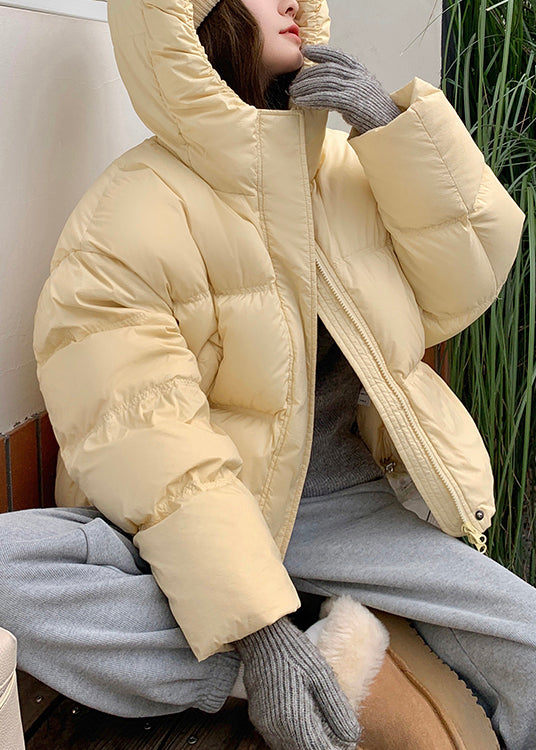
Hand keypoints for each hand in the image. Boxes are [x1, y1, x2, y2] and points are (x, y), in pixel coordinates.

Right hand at [233, 616, 360, 749]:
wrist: (263, 638)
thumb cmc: (296, 654)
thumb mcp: (323, 677)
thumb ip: (338, 710)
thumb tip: (353, 738)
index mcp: (293, 719)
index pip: (318, 749)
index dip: (335, 748)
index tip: (347, 741)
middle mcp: (275, 728)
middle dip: (322, 745)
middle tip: (338, 735)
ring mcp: (264, 724)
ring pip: (290, 747)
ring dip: (308, 742)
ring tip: (324, 727)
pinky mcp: (258, 718)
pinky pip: (279, 738)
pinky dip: (295, 736)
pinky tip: (306, 720)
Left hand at [288, 44, 401, 133]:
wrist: (389, 125)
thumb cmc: (375, 112)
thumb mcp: (364, 91)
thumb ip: (349, 84)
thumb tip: (328, 84)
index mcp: (361, 71)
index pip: (338, 56)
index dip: (321, 52)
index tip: (307, 51)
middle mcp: (358, 76)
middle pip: (327, 69)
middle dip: (308, 75)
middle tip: (294, 82)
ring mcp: (355, 88)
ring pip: (325, 83)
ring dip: (306, 87)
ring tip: (294, 93)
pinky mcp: (351, 103)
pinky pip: (327, 98)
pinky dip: (312, 99)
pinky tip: (302, 101)